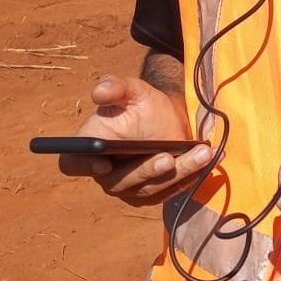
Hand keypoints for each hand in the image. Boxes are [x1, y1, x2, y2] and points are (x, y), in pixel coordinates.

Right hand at [57, 74, 211, 205]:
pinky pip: (169, 192)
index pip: (72, 163)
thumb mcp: (133, 89)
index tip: (103, 162)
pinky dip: (189, 178)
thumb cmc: (144, 103)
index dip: (82, 165)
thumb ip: (115, 86)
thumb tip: (99, 92)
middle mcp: (105, 173)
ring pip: (149, 190)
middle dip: (145, 171)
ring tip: (200, 154)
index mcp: (90, 146)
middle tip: (168, 157)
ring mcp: (129, 188)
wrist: (170, 116)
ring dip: (176, 174)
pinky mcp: (153, 193)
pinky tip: (207, 161)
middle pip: (118, 183)